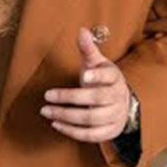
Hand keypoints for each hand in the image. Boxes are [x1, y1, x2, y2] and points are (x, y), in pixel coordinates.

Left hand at [41, 28, 134, 143]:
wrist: (121, 104)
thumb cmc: (103, 81)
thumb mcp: (97, 64)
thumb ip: (88, 49)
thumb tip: (81, 30)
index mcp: (115, 79)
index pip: (108, 77)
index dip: (97, 76)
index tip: (84, 75)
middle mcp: (117, 98)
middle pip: (94, 100)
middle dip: (69, 98)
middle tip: (47, 96)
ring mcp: (114, 117)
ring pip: (90, 119)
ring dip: (66, 116)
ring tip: (46, 110)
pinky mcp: (108, 132)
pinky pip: (90, 135)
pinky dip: (71, 131)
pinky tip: (56, 123)